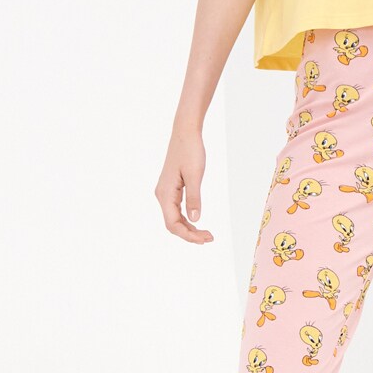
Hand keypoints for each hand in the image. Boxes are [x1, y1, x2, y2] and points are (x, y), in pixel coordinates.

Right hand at [157, 127, 214, 242]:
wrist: (185, 133)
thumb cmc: (190, 151)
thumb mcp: (194, 175)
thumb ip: (194, 198)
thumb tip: (195, 219)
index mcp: (165, 193)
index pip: (172, 224)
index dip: (188, 235)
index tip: (204, 239)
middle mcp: (162, 195)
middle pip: (173, 224)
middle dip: (190, 234)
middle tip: (210, 238)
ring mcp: (165, 192)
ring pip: (174, 218)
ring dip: (189, 228)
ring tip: (206, 234)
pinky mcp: (171, 189)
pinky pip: (176, 210)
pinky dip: (187, 219)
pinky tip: (197, 222)